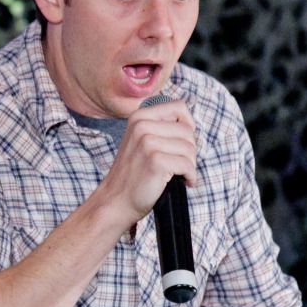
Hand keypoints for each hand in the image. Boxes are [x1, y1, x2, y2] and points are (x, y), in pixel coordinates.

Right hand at [99, 99, 196, 226]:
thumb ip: (160, 126)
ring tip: (175, 173)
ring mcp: (147, 143)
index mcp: (139, 117)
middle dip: (189, 150)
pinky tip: (181, 182)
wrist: (116, 199)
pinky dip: (190, 177)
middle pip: (188, 130)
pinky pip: (188, 165)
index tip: (180, 142)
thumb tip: (190, 122)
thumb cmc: (133, 172)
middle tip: (176, 163)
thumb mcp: (141, 140)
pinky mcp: (156, 161)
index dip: (187, 124)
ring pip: (190, 148)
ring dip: (189, 165)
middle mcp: (142, 126)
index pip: (179, 106)